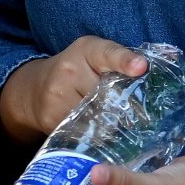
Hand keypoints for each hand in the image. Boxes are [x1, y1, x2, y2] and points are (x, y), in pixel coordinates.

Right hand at [0, 38, 145, 141]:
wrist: (34, 89)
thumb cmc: (77, 71)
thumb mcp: (95, 57)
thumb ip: (119, 63)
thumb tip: (150, 75)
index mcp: (86, 50)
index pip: (107, 52)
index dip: (124, 60)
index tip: (141, 67)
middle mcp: (69, 70)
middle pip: (106, 94)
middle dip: (122, 104)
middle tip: (135, 112)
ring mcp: (57, 95)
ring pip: (96, 116)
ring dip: (108, 122)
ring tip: (111, 120)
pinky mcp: (51, 118)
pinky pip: (82, 131)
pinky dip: (93, 134)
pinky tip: (94, 130)